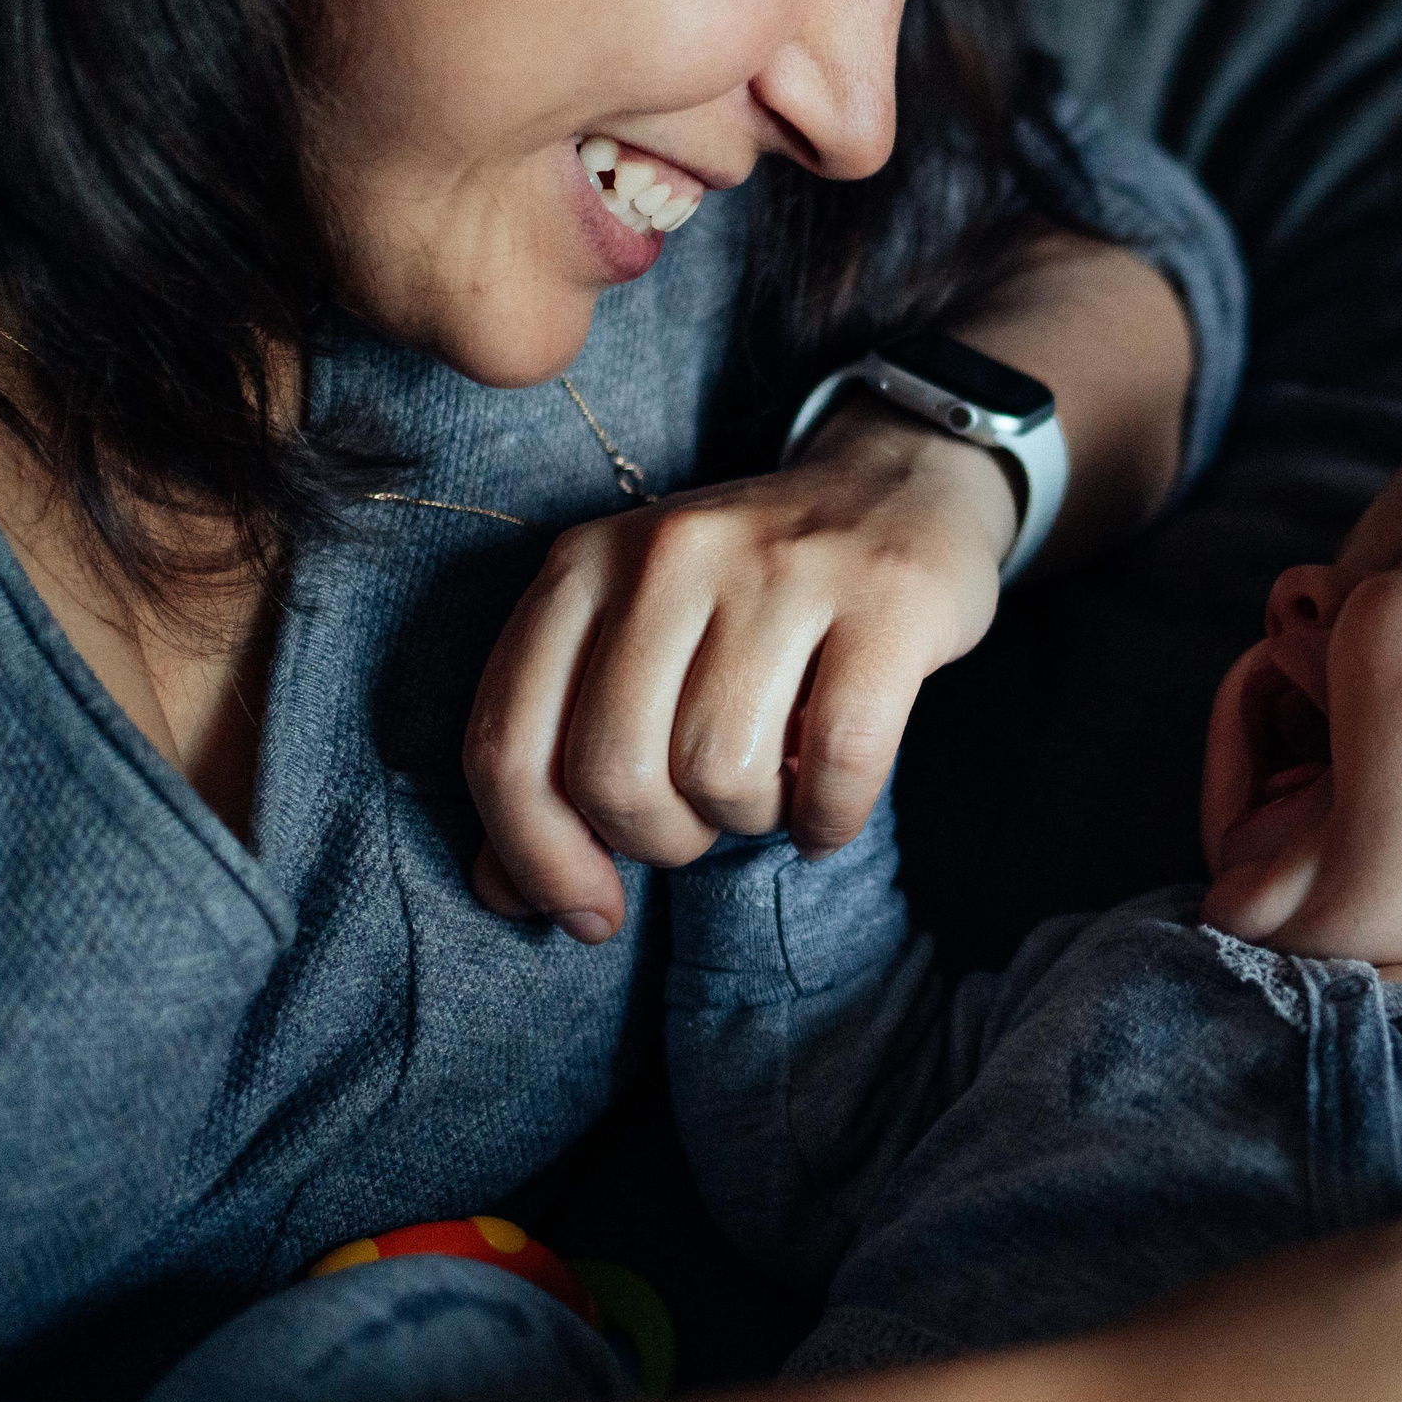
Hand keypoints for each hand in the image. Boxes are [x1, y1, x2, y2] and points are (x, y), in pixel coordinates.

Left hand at [462, 402, 1017, 941]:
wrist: (899, 489)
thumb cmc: (752, 596)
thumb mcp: (634, 641)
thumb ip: (559, 751)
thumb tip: (503, 893)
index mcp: (585, 563)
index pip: (508, 742)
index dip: (536, 857)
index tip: (589, 912)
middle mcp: (671, 552)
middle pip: (614, 773)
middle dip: (658, 840)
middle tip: (702, 824)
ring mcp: (783, 568)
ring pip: (721, 772)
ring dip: (751, 820)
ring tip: (775, 788)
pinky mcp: (887, 600)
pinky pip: (837, 760)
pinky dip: (827, 818)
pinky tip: (827, 813)